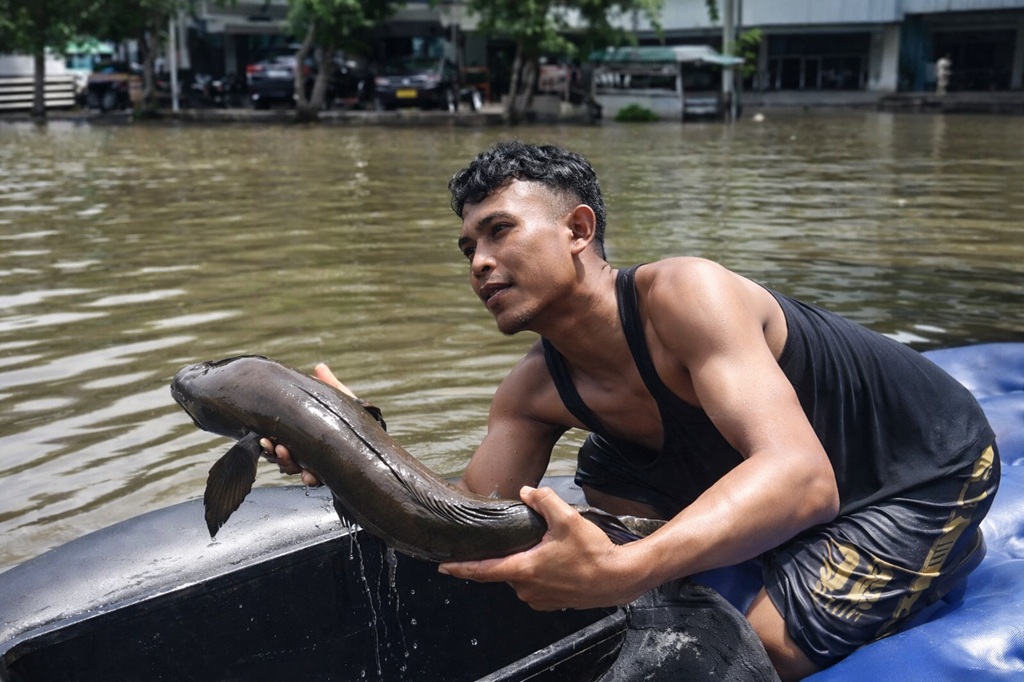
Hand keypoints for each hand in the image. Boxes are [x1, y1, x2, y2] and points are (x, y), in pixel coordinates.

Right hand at [259, 362, 355, 487]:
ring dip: (288, 464)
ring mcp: (319, 466)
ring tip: (286, 455)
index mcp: (305, 436)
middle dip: (275, 454)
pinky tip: (309, 475)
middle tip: (274, 447)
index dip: (271, 442)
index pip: (283, 441)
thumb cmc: (355, 421)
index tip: (265, 438)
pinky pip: (317, 480)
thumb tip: (320, 367)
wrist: (377, 444)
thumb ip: (330, 385)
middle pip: (284, 457)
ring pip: (295, 469)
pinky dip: (310, 478)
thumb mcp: (342, 402)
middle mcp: (308, 453)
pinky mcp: (332, 476)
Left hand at [438, 486, 645, 610]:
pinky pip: (536, 587)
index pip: (483, 571)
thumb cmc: (594, 552)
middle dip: (510, 554)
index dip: (460, 568)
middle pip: (505, 570)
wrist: (621, 578)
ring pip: (522, 578)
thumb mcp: (568, 518)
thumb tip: (527, 492)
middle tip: (527, 539)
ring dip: (527, 564)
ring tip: (550, 549)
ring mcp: (540, 599)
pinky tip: (558, 562)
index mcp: (524, 569)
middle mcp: (527, 589)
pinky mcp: (553, 604)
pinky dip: (541, 574)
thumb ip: (543, 501)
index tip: (443, 566)